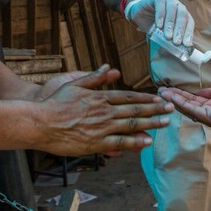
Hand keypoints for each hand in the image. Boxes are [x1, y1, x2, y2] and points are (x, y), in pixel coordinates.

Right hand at [38, 64, 173, 155]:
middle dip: (155, 109)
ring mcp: (101, 128)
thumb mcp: (74, 84)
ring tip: (166, 122)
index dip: (145, 98)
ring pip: (131, 125)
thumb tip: (110, 67)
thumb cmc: (54, 103)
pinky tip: (147, 141)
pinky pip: (119, 142)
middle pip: (135, 110)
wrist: (39, 122)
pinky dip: (134, 141)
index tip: (158, 98)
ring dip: (151, 123)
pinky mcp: (95, 143)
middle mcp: (104, 111)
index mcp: (100, 97)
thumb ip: (95, 77)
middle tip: (171, 108)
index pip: (128, 97)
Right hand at [127, 0, 194, 45]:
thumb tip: (174, 52)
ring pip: (172, 10)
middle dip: (180, 30)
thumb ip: (168, 39)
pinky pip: (161, 6)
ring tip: (167, 36)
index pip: (189, 22)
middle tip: (176, 42)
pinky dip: (161, 16)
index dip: (188, 33)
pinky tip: (159, 25)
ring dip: (170, 24)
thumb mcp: (162, 33)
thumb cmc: (153, 24)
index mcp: (182, 13)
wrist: (139, 14)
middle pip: (182, 16)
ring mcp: (168, 0)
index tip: (186, 44)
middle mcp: (177, 5)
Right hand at [158, 85, 210, 128]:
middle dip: (173, 98)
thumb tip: (196, 93)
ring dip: (175, 101)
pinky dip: (184, 104)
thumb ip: (210, 93)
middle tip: (159, 92)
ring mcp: (210, 118)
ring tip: (163, 93)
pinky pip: (196, 110)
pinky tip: (175, 98)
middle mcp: (208, 114)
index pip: (192, 101)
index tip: (168, 89)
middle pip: (187, 106)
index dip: (180, 95)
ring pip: (188, 108)